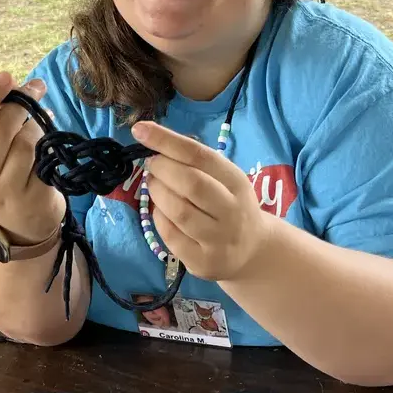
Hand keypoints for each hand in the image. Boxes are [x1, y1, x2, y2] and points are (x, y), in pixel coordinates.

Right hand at [0, 72, 64, 245]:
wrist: (22, 227)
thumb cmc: (7, 178)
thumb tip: (28, 88)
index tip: (6, 76)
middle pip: (1, 128)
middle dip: (22, 104)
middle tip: (37, 89)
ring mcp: (6, 190)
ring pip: (25, 143)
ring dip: (38, 128)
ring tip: (42, 127)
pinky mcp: (31, 199)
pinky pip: (44, 162)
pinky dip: (50, 149)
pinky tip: (51, 147)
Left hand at [131, 122, 272, 281]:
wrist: (252, 251)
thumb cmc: (229, 205)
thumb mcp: (225, 180)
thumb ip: (197, 163)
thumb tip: (155, 140)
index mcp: (238, 183)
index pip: (200, 156)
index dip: (167, 141)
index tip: (140, 130)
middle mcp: (232, 211)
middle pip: (190, 183)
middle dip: (161, 168)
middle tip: (151, 164)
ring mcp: (218, 239)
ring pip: (177, 210)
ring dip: (157, 192)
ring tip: (154, 184)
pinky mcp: (202, 261)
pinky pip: (170, 234)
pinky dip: (159, 217)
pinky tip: (162, 210)